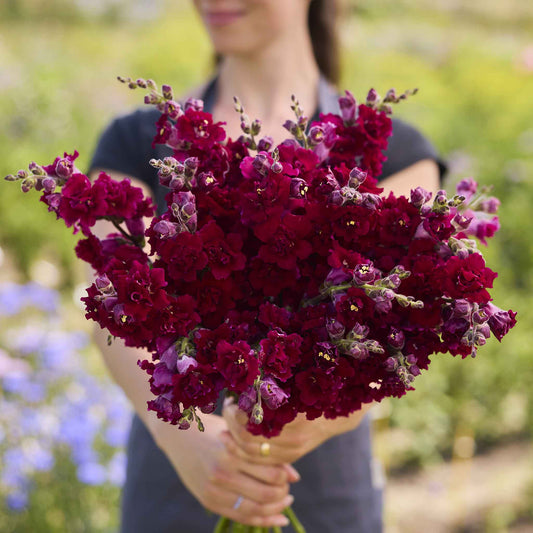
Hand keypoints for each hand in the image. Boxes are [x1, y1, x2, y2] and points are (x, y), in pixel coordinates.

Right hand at [150, 412, 297, 527]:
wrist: (179, 435)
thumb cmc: (215, 430)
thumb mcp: (239, 436)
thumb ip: (265, 454)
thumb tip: (295, 477)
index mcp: (235, 451)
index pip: (271, 472)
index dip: (286, 478)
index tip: (291, 477)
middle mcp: (224, 471)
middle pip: (266, 493)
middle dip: (282, 495)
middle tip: (288, 492)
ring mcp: (215, 488)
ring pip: (255, 509)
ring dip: (275, 510)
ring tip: (284, 504)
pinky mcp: (208, 500)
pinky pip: (240, 516)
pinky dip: (261, 521)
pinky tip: (275, 518)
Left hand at [222, 398, 373, 464]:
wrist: (340, 413)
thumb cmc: (316, 391)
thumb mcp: (296, 385)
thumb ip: (272, 388)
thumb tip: (243, 384)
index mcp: (292, 415)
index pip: (252, 422)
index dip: (236, 413)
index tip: (231, 400)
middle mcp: (293, 437)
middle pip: (248, 439)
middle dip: (233, 424)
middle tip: (228, 408)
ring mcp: (293, 450)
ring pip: (252, 452)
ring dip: (235, 438)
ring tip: (230, 422)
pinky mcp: (293, 456)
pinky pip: (262, 460)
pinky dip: (246, 450)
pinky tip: (237, 438)